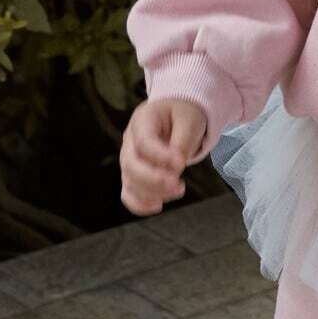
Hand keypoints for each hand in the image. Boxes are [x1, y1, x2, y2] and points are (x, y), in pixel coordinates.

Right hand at [120, 97, 207, 215]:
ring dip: (152, 193)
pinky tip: (158, 206)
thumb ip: (182, 142)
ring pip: (129, 181)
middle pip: (130, 165)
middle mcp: (130, 140)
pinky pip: (128, 193)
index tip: (181, 163)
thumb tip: (175, 169)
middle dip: (154, 180)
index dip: (160, 156)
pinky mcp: (133, 174)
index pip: (144, 142)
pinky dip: (139, 204)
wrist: (177, 113)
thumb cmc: (183, 113)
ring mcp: (129, 158)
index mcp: (143, 119)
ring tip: (178, 191)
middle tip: (178, 185)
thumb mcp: (189, 120)